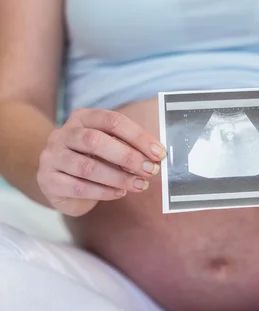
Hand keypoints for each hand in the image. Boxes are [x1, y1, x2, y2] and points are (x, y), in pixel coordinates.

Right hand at [37, 108, 165, 215]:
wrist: (58, 178)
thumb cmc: (91, 158)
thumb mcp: (108, 146)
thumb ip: (128, 147)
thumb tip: (155, 157)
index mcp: (82, 117)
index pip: (112, 121)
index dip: (138, 136)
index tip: (158, 153)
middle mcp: (63, 133)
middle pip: (96, 141)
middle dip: (128, 157)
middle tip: (150, 170)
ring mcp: (52, 156)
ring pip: (87, 167)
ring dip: (118, 177)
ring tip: (139, 185)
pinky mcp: (48, 180)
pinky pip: (79, 187)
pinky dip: (103, 191)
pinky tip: (120, 193)